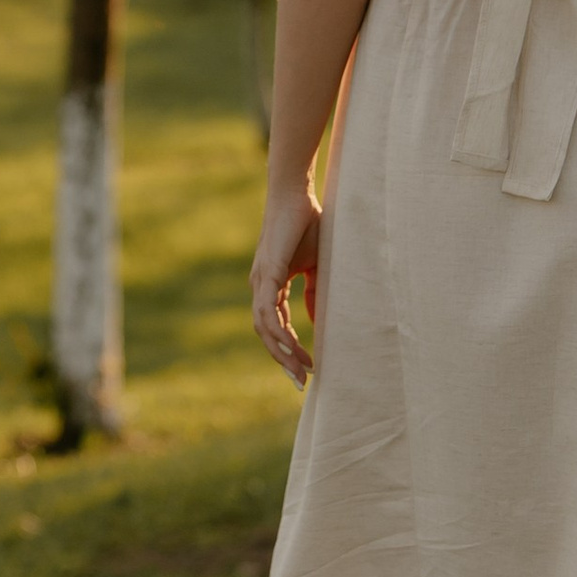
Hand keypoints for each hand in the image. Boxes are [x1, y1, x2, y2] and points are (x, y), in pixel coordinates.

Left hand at [250, 183, 320, 388]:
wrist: (296, 194)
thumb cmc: (308, 224)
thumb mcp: (316, 266)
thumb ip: (315, 293)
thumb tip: (315, 322)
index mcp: (270, 285)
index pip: (276, 326)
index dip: (289, 349)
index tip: (307, 369)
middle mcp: (260, 286)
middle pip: (266, 334)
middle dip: (284, 360)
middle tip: (301, 383)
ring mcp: (260, 281)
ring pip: (264, 328)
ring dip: (283, 352)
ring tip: (301, 369)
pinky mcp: (267, 273)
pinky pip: (268, 312)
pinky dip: (279, 332)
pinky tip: (292, 348)